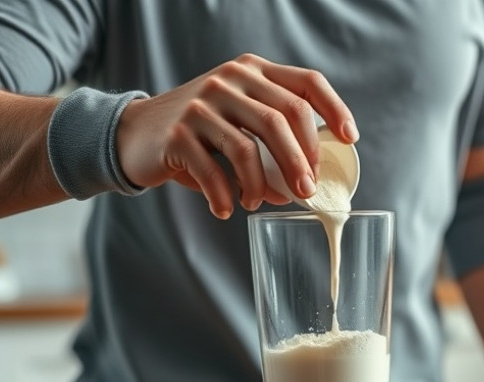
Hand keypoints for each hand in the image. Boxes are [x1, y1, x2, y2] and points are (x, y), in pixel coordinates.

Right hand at [115, 53, 357, 218]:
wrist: (134, 134)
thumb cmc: (198, 134)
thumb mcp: (237, 126)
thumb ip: (271, 149)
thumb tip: (298, 188)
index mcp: (253, 71)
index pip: (306, 82)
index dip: (334, 109)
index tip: (350, 138)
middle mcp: (231, 80)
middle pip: (285, 118)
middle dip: (302, 161)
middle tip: (306, 191)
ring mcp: (203, 104)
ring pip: (250, 147)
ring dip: (262, 185)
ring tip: (260, 204)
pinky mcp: (179, 132)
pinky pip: (214, 171)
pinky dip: (225, 196)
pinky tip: (226, 209)